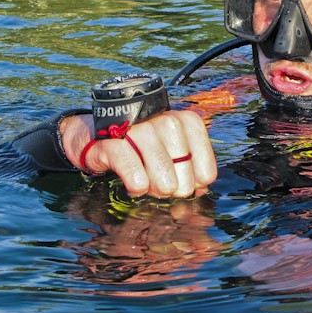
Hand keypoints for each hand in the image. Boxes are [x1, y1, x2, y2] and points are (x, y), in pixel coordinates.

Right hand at [61, 110, 216, 197]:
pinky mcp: (116, 143)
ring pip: (165, 181)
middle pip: (186, 180)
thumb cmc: (146, 145)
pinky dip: (136, 188)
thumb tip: (200, 190)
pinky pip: (138, 181)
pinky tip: (132, 181)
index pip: (207, 172)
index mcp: (186, 122)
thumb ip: (191, 170)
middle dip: (173, 190)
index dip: (195, 185)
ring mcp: (141, 130)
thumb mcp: (174, 151)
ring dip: (155, 189)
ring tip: (147, 182)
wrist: (104, 134)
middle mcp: (167, 121)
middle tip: (160, 182)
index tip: (183, 182)